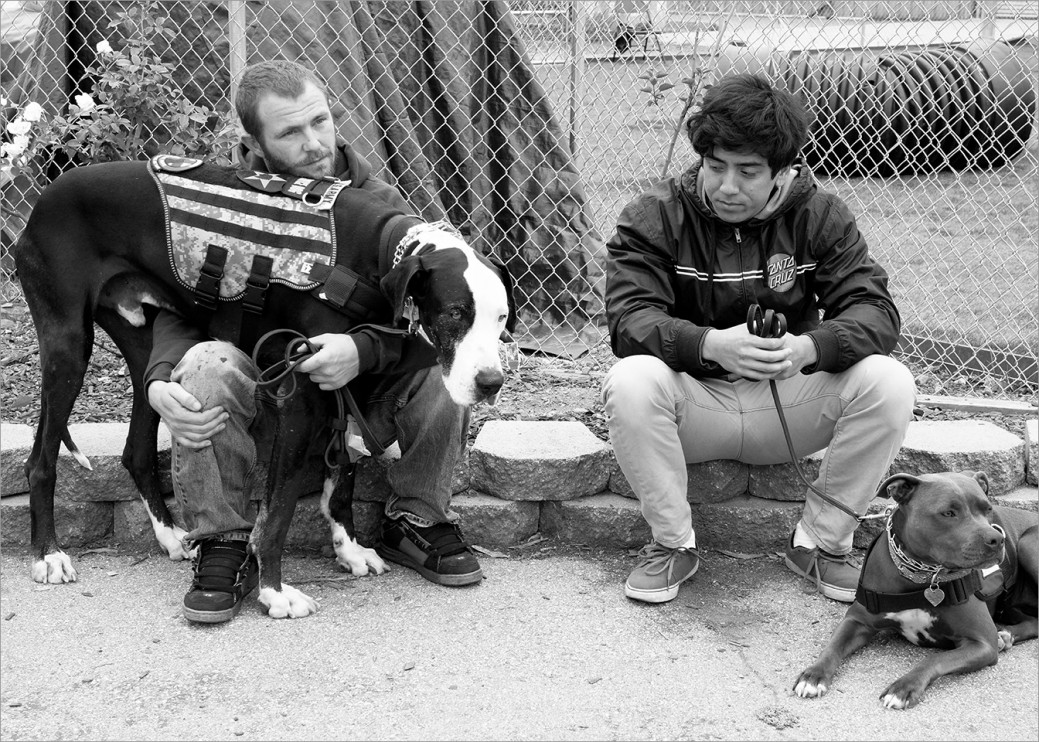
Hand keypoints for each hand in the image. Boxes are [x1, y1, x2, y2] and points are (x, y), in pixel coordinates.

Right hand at [147, 380, 226, 448]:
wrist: (156, 398)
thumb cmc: (168, 392)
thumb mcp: (175, 389)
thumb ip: (186, 397)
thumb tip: (198, 406)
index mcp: (178, 415)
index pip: (200, 419)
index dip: (213, 415)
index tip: (221, 408)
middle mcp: (177, 425)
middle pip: (202, 429)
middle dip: (216, 422)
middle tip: (225, 415)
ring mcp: (176, 431)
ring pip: (198, 437)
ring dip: (212, 432)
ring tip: (222, 424)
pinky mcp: (176, 434)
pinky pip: (188, 444)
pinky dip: (199, 445)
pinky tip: (209, 442)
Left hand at [295, 334, 359, 389]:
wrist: (362, 353)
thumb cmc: (344, 344)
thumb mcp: (326, 338)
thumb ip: (310, 343)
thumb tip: (299, 350)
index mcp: (323, 359)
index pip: (303, 367)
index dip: (296, 365)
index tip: (291, 364)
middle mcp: (327, 371)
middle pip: (308, 372)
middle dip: (310, 365)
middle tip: (318, 358)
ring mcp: (332, 379)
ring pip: (314, 379)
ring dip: (316, 373)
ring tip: (325, 365)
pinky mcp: (337, 385)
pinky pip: (322, 386)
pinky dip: (323, 380)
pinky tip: (329, 372)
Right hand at [701, 324, 816, 379]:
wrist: (714, 346)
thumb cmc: (730, 335)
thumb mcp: (744, 327)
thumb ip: (758, 326)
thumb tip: (771, 323)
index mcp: (748, 340)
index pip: (770, 343)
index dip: (781, 342)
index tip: (785, 340)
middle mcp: (747, 353)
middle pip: (771, 357)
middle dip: (784, 355)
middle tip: (789, 352)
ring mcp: (744, 363)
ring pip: (767, 368)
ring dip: (780, 366)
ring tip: (787, 363)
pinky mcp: (741, 371)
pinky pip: (759, 375)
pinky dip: (769, 374)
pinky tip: (775, 371)